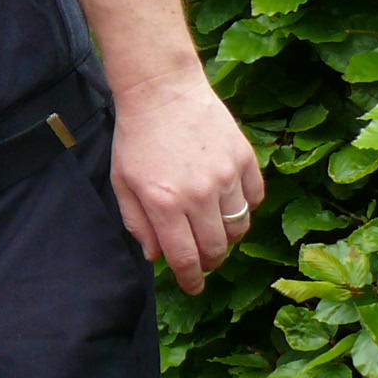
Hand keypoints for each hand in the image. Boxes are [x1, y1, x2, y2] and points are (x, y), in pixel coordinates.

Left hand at [107, 68, 263, 294]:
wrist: (162, 89)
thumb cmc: (136, 136)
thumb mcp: (122, 182)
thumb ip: (137, 223)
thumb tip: (155, 256)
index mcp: (164, 203)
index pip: (185, 258)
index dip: (190, 280)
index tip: (192, 288)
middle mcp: (199, 195)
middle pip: (216, 248)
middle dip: (209, 262)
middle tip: (202, 261)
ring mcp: (226, 176)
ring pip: (239, 227)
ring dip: (227, 237)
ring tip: (214, 232)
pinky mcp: (244, 159)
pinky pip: (255, 198)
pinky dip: (245, 208)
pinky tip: (229, 204)